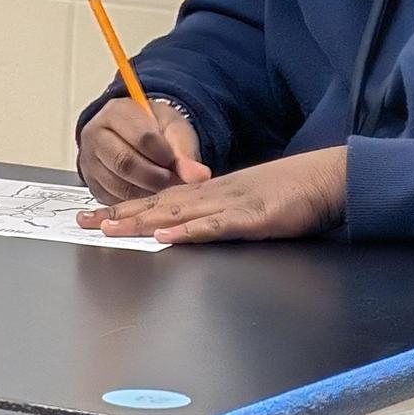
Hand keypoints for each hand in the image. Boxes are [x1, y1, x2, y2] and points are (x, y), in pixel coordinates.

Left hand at [76, 147, 346, 243]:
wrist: (329, 178)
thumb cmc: (294, 192)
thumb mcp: (249, 203)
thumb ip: (221, 215)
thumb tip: (193, 226)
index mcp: (212, 193)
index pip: (160, 200)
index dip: (126, 207)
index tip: (96, 216)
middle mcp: (214, 195)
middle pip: (159, 204)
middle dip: (120, 213)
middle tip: (84, 221)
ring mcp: (232, 204)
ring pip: (178, 213)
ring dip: (142, 220)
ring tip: (111, 228)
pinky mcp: (254, 218)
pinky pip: (216, 226)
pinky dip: (190, 231)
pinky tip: (167, 236)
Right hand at [77, 97, 211, 204]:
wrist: (137, 133)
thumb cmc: (155, 127)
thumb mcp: (174, 129)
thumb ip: (185, 151)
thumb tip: (200, 176)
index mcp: (116, 112)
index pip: (141, 137)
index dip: (164, 155)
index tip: (178, 163)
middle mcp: (95, 135)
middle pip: (125, 163)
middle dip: (155, 178)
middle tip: (174, 182)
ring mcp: (90, 161)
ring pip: (118, 185)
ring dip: (147, 193)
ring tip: (166, 190)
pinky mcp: (92, 184)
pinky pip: (114, 200)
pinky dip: (135, 203)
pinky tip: (150, 197)